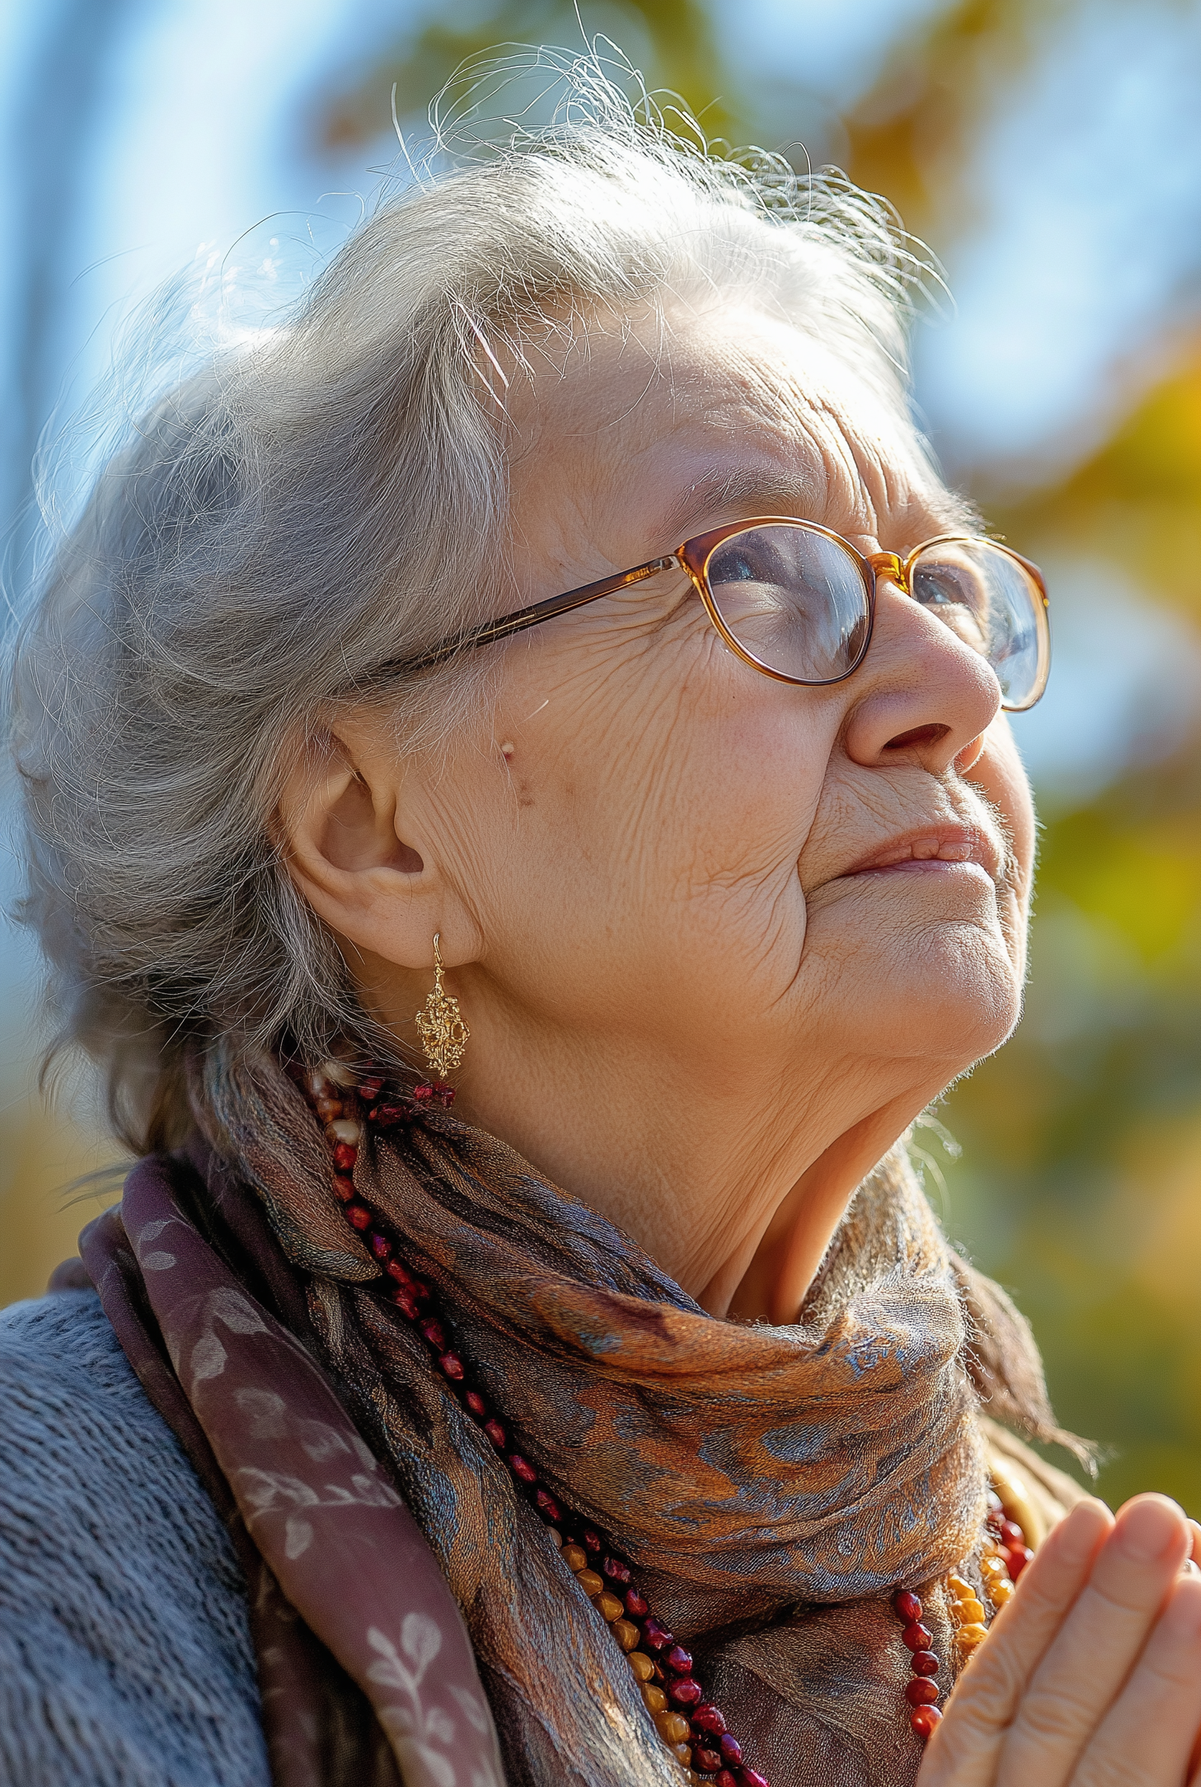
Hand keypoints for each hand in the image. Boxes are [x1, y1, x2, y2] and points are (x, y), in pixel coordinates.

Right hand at [917, 1494, 1200, 1786]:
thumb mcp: (989, 1766)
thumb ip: (1023, 1702)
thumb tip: (1088, 1557)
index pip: (997, 1681)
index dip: (1046, 1596)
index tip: (1091, 1513)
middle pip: (1060, 1707)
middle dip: (1111, 1607)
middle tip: (1159, 1516)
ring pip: (1121, 1760)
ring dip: (1162, 1670)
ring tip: (1197, 1582)